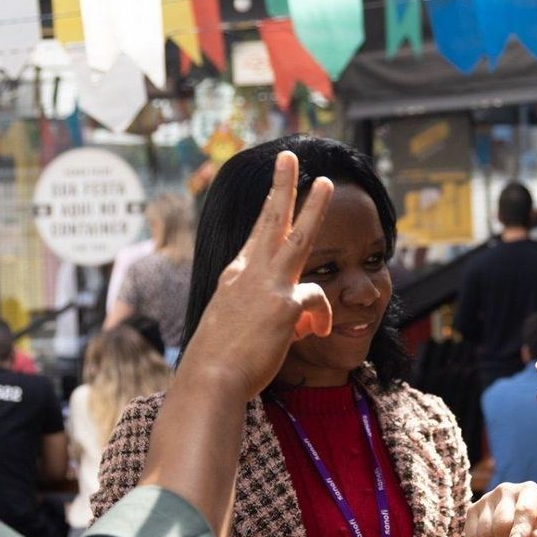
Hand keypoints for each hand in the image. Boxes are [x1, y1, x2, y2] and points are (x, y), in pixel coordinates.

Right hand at [175, 151, 333, 401]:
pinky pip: (317, 303)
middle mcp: (249, 273)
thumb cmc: (222, 362)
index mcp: (236, 277)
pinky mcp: (284, 306)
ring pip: (298, 236)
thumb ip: (277, 317)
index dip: (268, 212)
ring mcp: (267, 285)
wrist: (210, 380)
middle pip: (271, 219)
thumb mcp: (245, 330)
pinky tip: (315, 335)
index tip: (275, 192)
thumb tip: (305, 319)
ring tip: (326, 184)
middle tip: (289, 157)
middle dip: (282, 185)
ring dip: (314, 207)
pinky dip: (321, 319)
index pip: (256, 236)